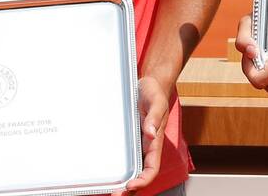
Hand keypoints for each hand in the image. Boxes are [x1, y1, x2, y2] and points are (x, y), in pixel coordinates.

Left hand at [121, 76, 169, 192]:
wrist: (149, 83)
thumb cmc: (154, 92)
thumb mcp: (156, 101)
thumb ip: (154, 117)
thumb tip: (150, 132)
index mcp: (155, 140)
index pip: (152, 167)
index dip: (143, 179)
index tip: (131, 185)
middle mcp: (147, 145)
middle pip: (141, 173)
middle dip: (131, 188)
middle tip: (116, 195)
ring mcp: (138, 143)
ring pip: (133, 168)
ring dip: (125, 182)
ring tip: (112, 191)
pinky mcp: (131, 138)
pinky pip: (127, 157)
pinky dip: (120, 168)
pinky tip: (111, 174)